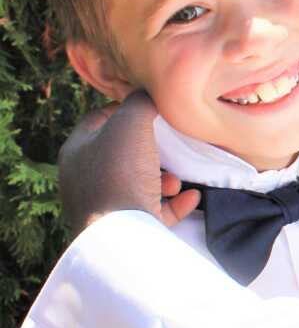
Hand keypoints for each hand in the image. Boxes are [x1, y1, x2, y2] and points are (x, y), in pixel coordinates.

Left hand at [58, 91, 199, 234]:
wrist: (122, 234)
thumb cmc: (121, 172)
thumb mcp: (131, 123)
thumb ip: (141, 102)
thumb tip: (150, 93)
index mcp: (77, 151)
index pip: (97, 119)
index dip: (123, 109)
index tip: (150, 109)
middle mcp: (85, 179)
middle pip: (121, 153)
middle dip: (150, 149)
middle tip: (169, 147)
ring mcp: (104, 207)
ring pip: (137, 183)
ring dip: (163, 178)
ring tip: (175, 180)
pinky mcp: (125, 229)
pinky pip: (152, 210)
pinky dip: (173, 203)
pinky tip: (191, 197)